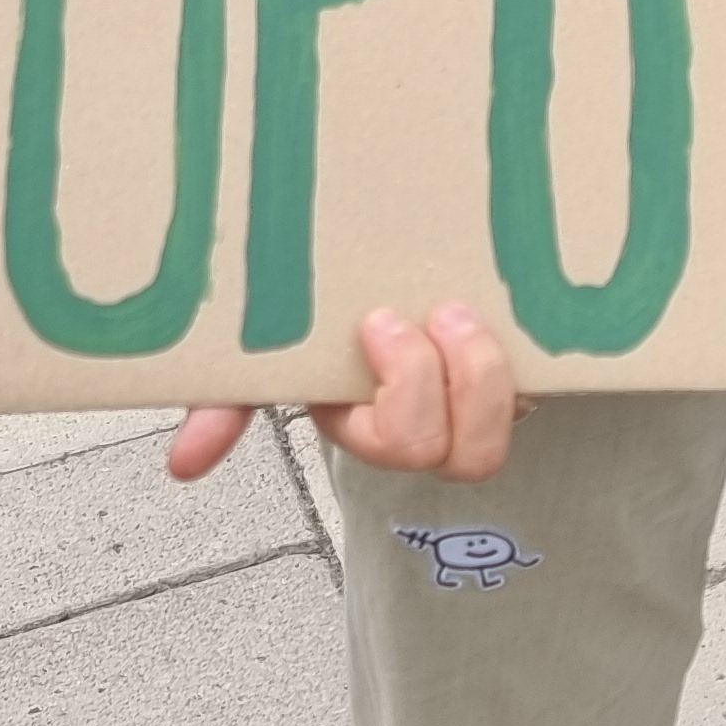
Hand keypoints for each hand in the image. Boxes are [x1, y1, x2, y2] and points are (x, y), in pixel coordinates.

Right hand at [169, 302, 523, 488]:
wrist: (399, 260)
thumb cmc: (326, 319)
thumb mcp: (273, 349)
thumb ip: (226, 401)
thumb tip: (182, 466)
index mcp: (362, 415)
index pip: (387, 442)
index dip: (401, 392)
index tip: (378, 321)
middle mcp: (425, 420)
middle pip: (446, 453)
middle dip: (433, 384)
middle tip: (422, 314)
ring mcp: (477, 396)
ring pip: (497, 433)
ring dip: (481, 373)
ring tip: (458, 311)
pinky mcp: (521, 366)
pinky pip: (542, 382)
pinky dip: (531, 351)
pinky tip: (514, 300)